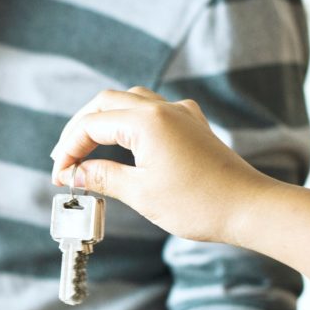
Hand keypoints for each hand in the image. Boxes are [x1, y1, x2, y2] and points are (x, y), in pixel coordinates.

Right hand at [49, 87, 275, 244]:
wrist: (250, 208)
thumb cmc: (199, 203)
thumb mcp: (141, 193)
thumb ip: (103, 177)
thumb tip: (76, 173)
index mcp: (146, 121)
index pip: (91, 125)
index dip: (69, 150)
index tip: (59, 177)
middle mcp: (163, 109)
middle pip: (105, 103)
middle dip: (80, 129)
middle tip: (65, 159)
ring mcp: (181, 114)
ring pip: (129, 101)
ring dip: (103, 120)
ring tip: (87, 148)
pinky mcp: (192, 126)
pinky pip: (153, 110)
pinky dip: (129, 121)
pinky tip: (125, 142)